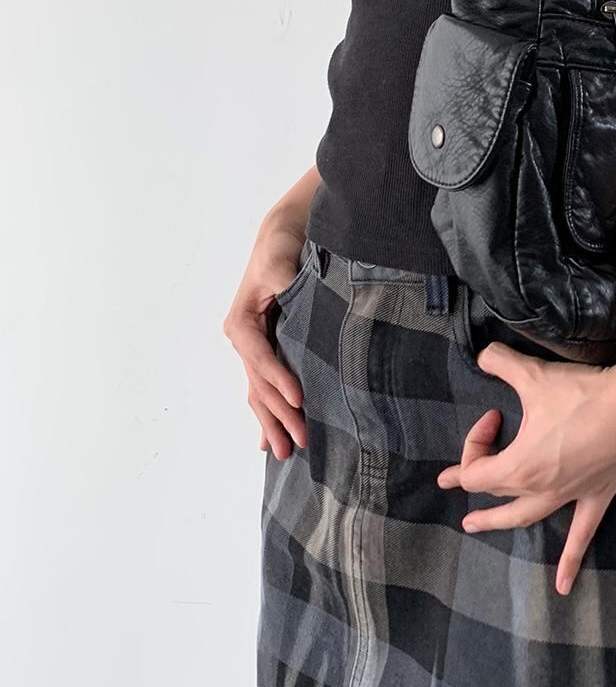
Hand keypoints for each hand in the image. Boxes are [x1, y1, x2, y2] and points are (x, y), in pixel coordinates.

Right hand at [223, 221, 308, 459]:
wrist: (286, 234)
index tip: (300, 400)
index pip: (260, 358)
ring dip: (273, 422)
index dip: (278, 380)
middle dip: (278, 415)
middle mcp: (244, 339)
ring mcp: (255, 348)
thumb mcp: (279, 260)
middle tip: (300, 442)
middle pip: (259, 385)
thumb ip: (283, 280)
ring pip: (261, 393)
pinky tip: (269, 440)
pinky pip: (267, 387)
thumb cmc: (282, 246)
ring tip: (285, 452)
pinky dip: (269, 412)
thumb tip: (288, 295)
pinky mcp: (271, 350)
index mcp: (242, 322)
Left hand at [436, 341, 615, 595]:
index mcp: (519, 466)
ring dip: (499, 521)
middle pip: (495, 490)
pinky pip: (580, 534)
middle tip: (456, 480)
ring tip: (477, 526)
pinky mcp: (596, 495)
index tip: (491, 415)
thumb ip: (500, 362)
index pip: (476, 470)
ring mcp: (569, 496)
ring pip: (525, 517)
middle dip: (475, 479)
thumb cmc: (586, 394)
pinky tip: (562, 587)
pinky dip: (569, 561)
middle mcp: (540, 488)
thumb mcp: (534, 375)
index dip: (473, 444)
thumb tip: (483, 354)